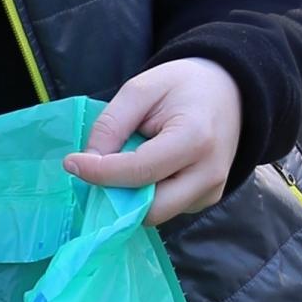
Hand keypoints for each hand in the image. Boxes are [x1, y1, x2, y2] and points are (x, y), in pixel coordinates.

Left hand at [63, 54, 242, 222]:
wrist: (229, 91)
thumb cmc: (183, 86)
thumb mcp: (141, 89)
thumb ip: (112, 125)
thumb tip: (86, 163)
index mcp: (195, 139)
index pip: (140, 171)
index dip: (100, 173)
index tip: (72, 164)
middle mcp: (209, 173)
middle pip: (150, 209)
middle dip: (116, 195)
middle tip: (95, 171)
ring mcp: (212, 191)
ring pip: (156, 215)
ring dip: (130, 198)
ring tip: (127, 162)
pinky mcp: (207, 200)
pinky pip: (167, 209)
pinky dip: (146, 196)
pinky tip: (147, 169)